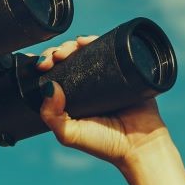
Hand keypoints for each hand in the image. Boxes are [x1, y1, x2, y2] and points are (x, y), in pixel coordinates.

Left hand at [29, 35, 171, 165]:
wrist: (140, 144)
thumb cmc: (106, 144)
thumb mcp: (69, 134)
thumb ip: (52, 116)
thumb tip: (49, 86)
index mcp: (72, 99)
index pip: (53, 75)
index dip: (46, 65)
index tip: (43, 66)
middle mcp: (87, 87)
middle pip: (68, 60)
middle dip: (57, 53)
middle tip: (55, 57)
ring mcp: (106, 78)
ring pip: (86, 53)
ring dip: (74, 45)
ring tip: (71, 47)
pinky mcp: (124, 71)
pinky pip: (109, 50)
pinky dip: (96, 40)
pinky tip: (86, 41)